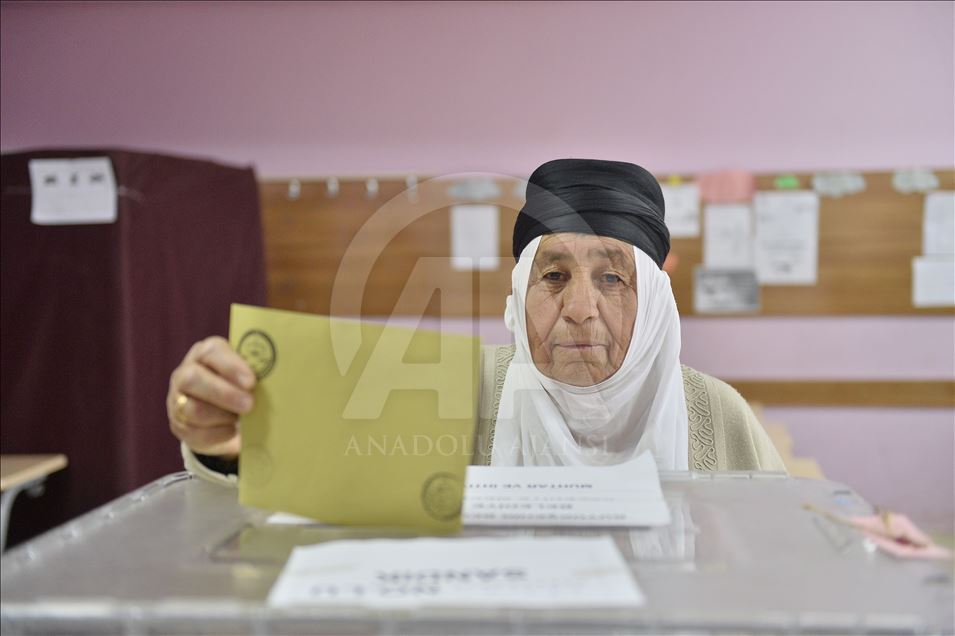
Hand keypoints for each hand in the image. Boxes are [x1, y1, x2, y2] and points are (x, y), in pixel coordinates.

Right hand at [167, 336, 255, 458]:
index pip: (212, 352)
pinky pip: (196, 432)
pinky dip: (219, 435)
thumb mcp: (246, 375)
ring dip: (222, 416)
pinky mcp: (179, 425)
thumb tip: (280, 380)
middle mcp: (186, 372)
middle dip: (224, 393)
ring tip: (241, 420)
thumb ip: (256, 373)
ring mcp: (178, 399)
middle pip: (194, 379)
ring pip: (194, 409)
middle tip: (249, 405)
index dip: (231, 366)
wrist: (221, 413)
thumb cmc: (240, 386)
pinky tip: (233, 432)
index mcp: (205, 353)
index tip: (251, 382)